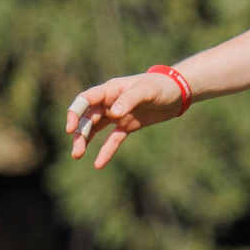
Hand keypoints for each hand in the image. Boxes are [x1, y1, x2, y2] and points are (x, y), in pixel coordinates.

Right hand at [65, 70, 187, 168]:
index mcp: (110, 90)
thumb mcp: (147, 90)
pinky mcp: (127, 126)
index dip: (75, 113)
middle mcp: (110, 102)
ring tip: (77, 155)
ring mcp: (117, 115)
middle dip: (79, 133)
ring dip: (85, 141)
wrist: (178, 93)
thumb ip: (129, 99)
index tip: (70, 128)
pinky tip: (98, 164)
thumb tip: (114, 113)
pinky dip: (106, 151)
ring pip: (95, 129)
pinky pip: (113, 140)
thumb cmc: (161, 86)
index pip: (86, 100)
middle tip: (76, 152)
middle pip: (87, 117)